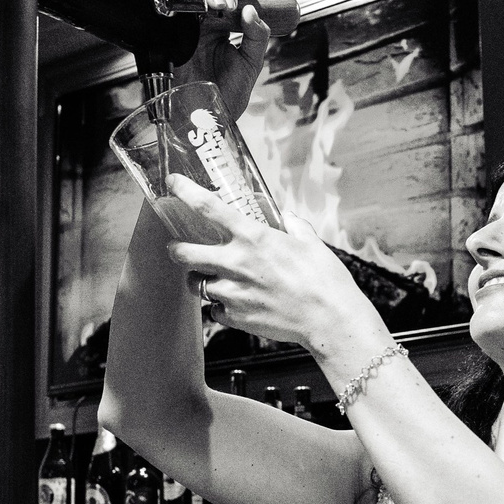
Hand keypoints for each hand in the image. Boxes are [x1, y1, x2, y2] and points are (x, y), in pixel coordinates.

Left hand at [163, 175, 386, 365]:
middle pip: (184, 253)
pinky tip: (236, 304)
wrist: (330, 319)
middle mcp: (237, 262)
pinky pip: (215, 311)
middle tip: (178, 249)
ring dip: (201, 280)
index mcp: (253, 237)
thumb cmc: (325, 280)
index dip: (186, 191)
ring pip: (197, 285)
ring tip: (214, 280)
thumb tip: (287, 217)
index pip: (208, 207)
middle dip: (177, 250)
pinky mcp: (236, 317)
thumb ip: (294, 226)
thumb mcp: (312, 243)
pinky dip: (221, 307)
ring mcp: (233, 292)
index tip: (174, 184)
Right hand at [178, 0, 270, 119]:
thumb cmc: (227, 94)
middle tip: (231, 2)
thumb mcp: (251, 63)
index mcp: (224, 26)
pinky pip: (174, 6)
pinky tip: (203, 6)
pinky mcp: (172, 34)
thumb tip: (251, 10)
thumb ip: (257, 36)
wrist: (206, 117)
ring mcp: (187, 27)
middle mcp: (204, 22)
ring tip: (220, 3)